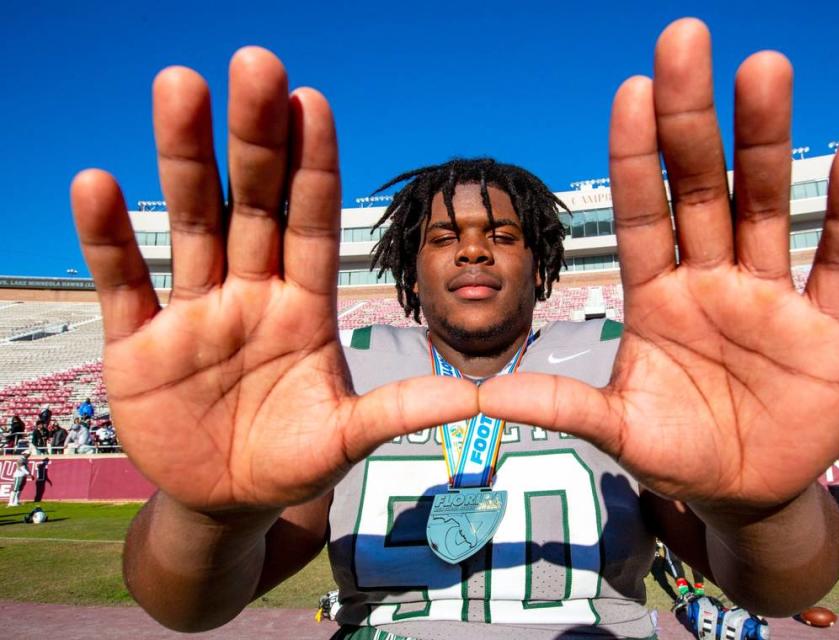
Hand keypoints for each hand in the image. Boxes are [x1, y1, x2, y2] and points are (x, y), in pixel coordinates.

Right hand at [71, 48, 476, 510]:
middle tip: (255, 64)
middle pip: (253, 203)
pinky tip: (97, 183)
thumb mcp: (348, 437)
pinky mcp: (138, 343)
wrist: (227, 501)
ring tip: (179, 87)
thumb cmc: (293, 459)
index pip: (312, 222)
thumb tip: (476, 399)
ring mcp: (194, 313)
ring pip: (190, 223)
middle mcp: (251, 293)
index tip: (314, 102)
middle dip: (254, 138)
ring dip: (183, 159)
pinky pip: (124, 282)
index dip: (315, 165)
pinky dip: (108, 238)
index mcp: (305, 306)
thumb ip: (400, 410)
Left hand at [480, 19, 838, 508]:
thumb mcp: (619, 430)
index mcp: (655, 297)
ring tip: (763, 71)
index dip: (634, 155)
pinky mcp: (825, 325)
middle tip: (684, 42)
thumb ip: (562, 406)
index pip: (641, 212)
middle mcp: (709, 280)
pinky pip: (836, 260)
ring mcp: (768, 296)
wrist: (744, 491)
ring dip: (767, 142)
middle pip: (700, 187)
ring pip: (767, 205)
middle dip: (692, 120)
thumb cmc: (678, 449)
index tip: (630, 90)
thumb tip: (485, 396)